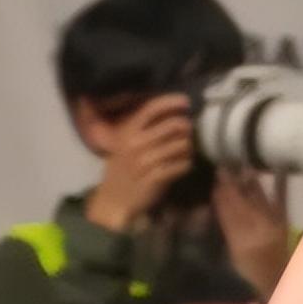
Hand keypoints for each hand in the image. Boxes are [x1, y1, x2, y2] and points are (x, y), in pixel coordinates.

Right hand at [84, 94, 193, 231]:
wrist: (113, 201)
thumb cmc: (124, 169)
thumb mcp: (127, 144)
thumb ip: (146, 128)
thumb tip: (174, 112)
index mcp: (128, 131)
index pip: (152, 108)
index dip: (172, 101)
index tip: (186, 102)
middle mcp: (135, 143)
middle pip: (175, 124)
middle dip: (188, 128)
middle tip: (188, 134)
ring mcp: (145, 161)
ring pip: (182, 144)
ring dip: (189, 148)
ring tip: (185, 153)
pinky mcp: (155, 178)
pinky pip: (182, 165)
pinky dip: (187, 164)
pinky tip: (183, 166)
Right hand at [212, 166, 289, 298]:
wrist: (278, 276)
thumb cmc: (250, 268)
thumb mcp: (233, 252)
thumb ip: (227, 230)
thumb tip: (217, 205)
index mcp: (240, 243)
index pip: (227, 217)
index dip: (220, 200)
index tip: (213, 184)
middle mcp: (257, 232)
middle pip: (242, 205)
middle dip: (231, 186)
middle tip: (223, 169)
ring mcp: (273, 225)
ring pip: (259, 201)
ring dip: (250, 184)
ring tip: (243, 168)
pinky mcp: (285, 222)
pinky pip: (282, 201)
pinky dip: (280, 186)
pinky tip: (280, 170)